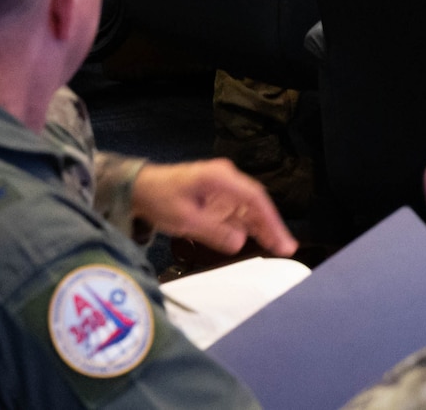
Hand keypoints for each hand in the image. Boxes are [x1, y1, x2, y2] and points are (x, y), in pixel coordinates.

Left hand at [131, 159, 296, 256]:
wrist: (139, 189)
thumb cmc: (159, 199)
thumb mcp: (184, 219)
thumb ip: (214, 230)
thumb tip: (240, 242)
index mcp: (220, 178)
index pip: (254, 197)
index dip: (270, 219)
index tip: (281, 238)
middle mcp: (226, 179)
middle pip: (256, 202)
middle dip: (271, 225)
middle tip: (286, 248)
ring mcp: (223, 188)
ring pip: (249, 208)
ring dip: (262, 227)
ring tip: (278, 247)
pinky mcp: (218, 197)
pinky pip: (237, 211)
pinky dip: (248, 225)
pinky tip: (258, 239)